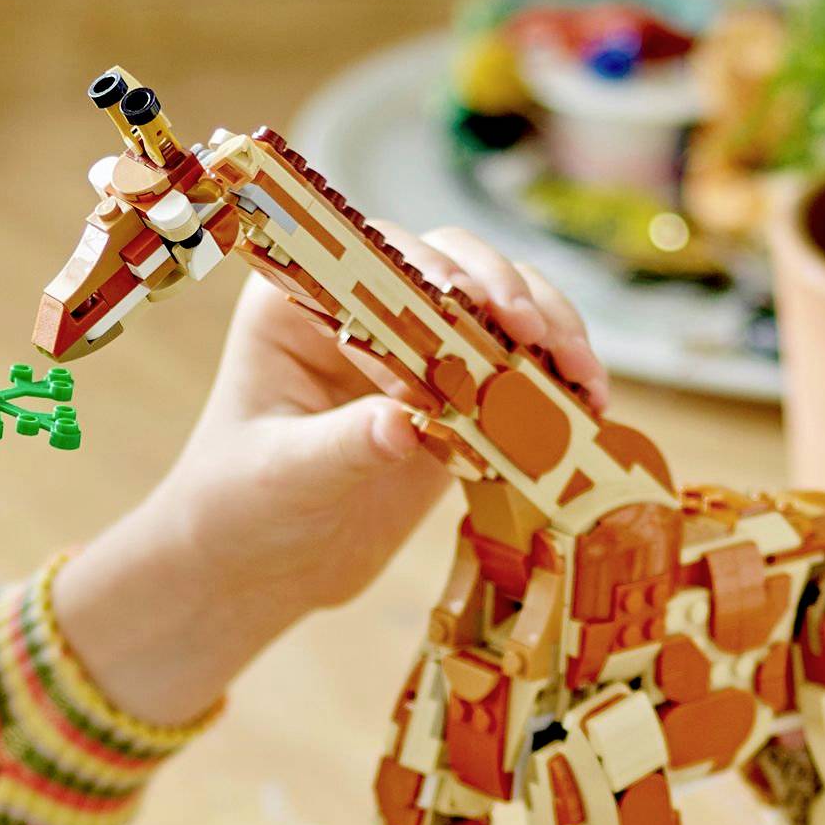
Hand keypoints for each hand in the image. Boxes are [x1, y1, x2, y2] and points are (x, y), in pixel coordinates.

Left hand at [51, 229, 606, 726]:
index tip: (471, 304)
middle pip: (452, 266)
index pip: (372, 257)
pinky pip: (513, 372)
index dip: (430, 268)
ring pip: (497, 311)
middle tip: (540, 337)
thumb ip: (342, 445)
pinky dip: (551, 384)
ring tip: (583, 378)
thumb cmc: (237, 509)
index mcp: (296, 301)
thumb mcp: (281, 477)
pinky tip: (586, 408)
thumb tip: (406, 422)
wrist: (253, 568)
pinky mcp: (454, 398)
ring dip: (549, 333)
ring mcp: (413, 349)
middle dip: (508, 294)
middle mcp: (359, 307)